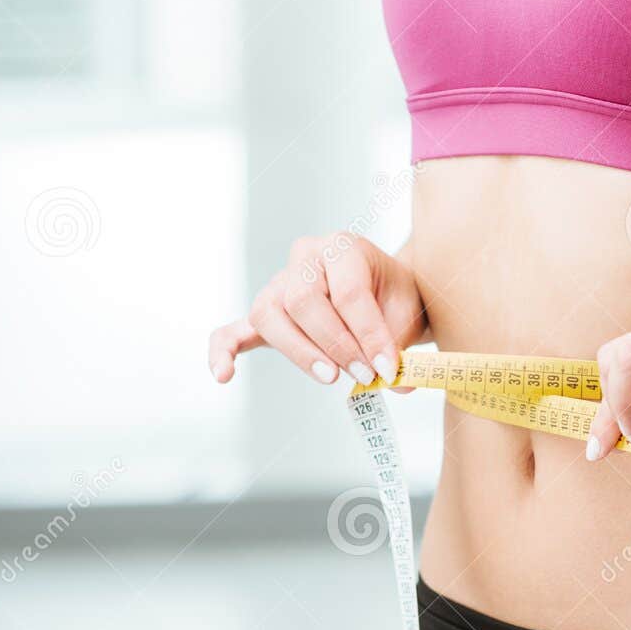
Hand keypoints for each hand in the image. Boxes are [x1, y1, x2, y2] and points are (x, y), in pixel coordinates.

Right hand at [208, 234, 426, 387]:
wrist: (385, 291)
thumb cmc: (394, 298)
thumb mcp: (407, 313)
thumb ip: (398, 345)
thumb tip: (396, 382)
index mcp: (343, 247)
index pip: (348, 292)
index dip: (368, 335)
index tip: (387, 369)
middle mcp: (305, 259)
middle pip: (302, 300)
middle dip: (335, 344)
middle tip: (364, 373)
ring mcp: (279, 284)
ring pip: (270, 315)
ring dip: (300, 352)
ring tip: (330, 376)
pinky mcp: (267, 314)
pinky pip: (233, 329)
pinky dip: (224, 351)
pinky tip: (223, 375)